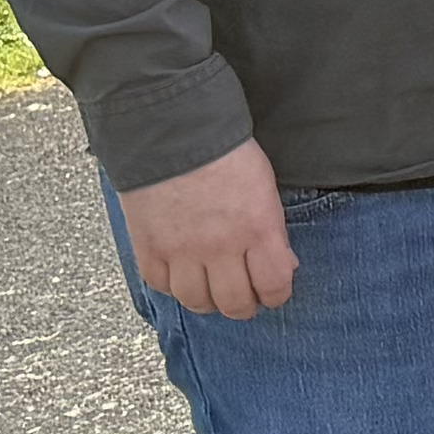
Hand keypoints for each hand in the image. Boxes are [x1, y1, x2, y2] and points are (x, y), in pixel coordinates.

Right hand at [120, 140, 295, 319]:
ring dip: (207, 300)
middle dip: (244, 305)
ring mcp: (182, 251)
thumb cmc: (225, 151)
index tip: (273, 293)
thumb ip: (272, 231)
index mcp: (257, 228)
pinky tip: (180, 273)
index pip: (274, 285)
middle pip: (235, 304)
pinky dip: (173, 285)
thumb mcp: (264, 187)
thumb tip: (283, 265)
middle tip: (243, 297)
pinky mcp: (150, 247)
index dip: (276, 295)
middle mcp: (221, 247)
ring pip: (196, 302)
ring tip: (210, 289)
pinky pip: (162, 285)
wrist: (173, 128)